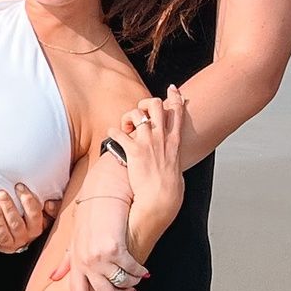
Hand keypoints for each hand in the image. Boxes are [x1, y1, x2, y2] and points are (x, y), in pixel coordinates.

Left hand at [0, 181, 53, 254]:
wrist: (19, 237)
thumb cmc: (29, 218)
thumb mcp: (44, 214)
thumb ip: (51, 208)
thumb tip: (49, 204)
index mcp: (36, 228)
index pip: (34, 214)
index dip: (27, 201)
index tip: (19, 186)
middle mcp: (24, 237)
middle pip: (17, 224)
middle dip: (9, 208)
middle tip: (1, 194)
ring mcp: (10, 244)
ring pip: (4, 235)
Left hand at [50, 190, 147, 290]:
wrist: (105, 189)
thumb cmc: (92, 211)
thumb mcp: (75, 236)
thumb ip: (68, 259)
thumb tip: (54, 277)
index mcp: (75, 259)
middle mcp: (84, 260)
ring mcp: (98, 256)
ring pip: (118, 283)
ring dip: (131, 284)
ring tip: (137, 280)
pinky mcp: (115, 249)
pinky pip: (131, 269)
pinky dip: (139, 272)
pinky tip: (143, 270)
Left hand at [119, 89, 187, 226]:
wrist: (160, 201)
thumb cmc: (168, 191)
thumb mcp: (176, 169)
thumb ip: (173, 159)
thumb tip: (173, 162)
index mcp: (174, 142)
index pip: (178, 112)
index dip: (175, 97)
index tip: (173, 89)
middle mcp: (161, 138)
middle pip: (156, 105)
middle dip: (146, 103)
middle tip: (139, 114)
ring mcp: (147, 143)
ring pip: (136, 113)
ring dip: (128, 118)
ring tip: (125, 129)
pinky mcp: (133, 151)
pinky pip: (117, 132)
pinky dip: (112, 132)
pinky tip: (112, 138)